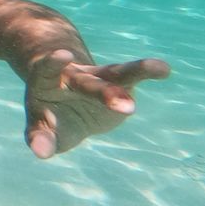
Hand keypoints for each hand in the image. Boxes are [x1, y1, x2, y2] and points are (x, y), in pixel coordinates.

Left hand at [24, 50, 169, 157]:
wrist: (65, 103)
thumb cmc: (49, 117)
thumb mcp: (40, 128)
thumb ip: (40, 138)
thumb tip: (41, 151)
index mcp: (46, 82)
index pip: (46, 70)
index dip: (52, 63)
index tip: (64, 54)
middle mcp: (73, 77)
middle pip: (88, 83)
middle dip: (106, 94)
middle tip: (127, 107)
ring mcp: (98, 79)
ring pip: (115, 73)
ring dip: (136, 71)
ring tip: (159, 67)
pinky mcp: (118, 85)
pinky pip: (132, 76)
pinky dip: (147, 71)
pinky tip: (164, 69)